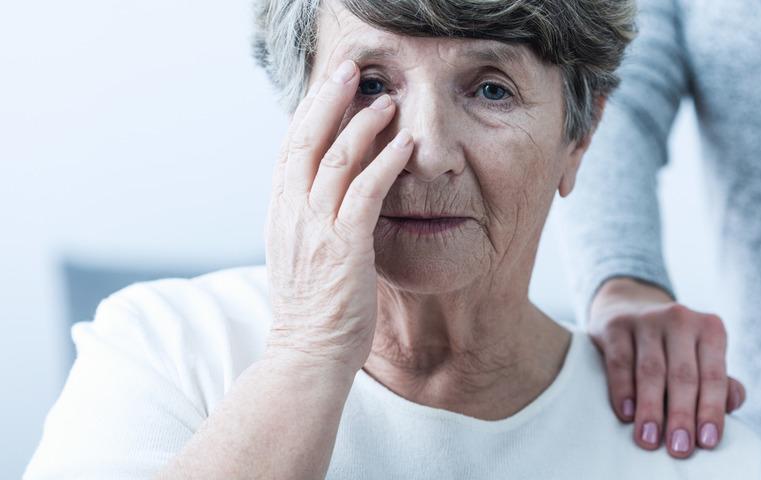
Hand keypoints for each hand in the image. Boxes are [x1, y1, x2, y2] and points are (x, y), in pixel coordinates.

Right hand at [264, 59, 413, 371]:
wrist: (307, 354)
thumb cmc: (310, 310)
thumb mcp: (297, 255)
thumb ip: (306, 220)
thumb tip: (322, 194)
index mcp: (280, 214)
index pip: (290, 150)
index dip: (309, 113)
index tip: (328, 88)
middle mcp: (292, 214)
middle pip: (306, 141)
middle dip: (328, 100)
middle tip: (350, 70)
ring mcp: (316, 228)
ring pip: (335, 159)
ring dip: (362, 124)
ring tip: (386, 100)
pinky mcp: (345, 246)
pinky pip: (366, 192)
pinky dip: (386, 163)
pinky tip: (404, 144)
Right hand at [588, 277, 745, 458]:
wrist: (630, 308)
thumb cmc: (673, 346)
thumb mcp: (700, 356)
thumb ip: (719, 382)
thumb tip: (734, 403)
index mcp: (710, 328)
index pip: (713, 375)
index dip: (711, 410)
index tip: (707, 442)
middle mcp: (680, 319)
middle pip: (682, 375)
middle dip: (681, 415)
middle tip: (679, 448)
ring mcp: (646, 320)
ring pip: (650, 370)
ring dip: (651, 408)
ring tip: (649, 439)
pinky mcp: (616, 326)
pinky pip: (620, 361)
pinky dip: (623, 389)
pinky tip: (626, 413)